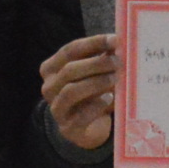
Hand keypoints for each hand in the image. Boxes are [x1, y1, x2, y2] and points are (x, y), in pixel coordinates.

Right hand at [40, 33, 118, 151]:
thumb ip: (103, 58)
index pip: (70, 50)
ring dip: (96, 83)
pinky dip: (96, 106)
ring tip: (115, 78)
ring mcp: (56, 108)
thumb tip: (119, 43)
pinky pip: (80, 116)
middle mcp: (49, 87)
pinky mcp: (67, 127)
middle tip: (119, 61)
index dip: (93, 43)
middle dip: (96, 64)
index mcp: (51, 68)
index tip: (115, 39)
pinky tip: (109, 98)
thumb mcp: (94, 73)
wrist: (88, 126)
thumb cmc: (91, 92)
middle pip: (69, 70)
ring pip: (71, 91)